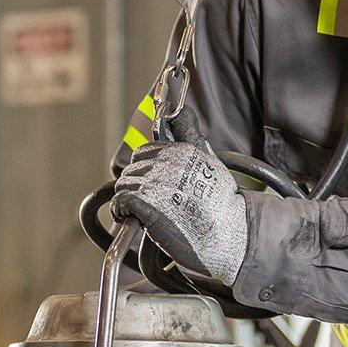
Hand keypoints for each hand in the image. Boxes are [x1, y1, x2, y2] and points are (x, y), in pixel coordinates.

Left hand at [111, 140, 248, 286]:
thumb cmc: (222, 205)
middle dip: (136, 185)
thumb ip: (192, 138)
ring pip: (123, 185)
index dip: (144, 169)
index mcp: (181, 151)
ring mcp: (155, 183)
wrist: (227, 234)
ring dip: (128, 199)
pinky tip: (130, 218)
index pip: (144, 152)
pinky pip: (120, 201)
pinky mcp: (146, 204)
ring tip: (140, 212)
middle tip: (147, 202)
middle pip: (132, 169)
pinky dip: (120, 210)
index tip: (150, 184)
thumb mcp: (212, 162)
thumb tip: (181, 112)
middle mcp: (167, 164)